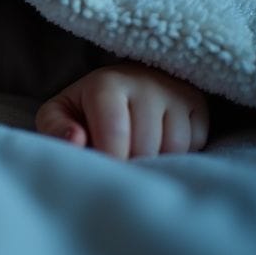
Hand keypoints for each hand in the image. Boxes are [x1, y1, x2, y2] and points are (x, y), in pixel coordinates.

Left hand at [35, 64, 209, 158]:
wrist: (127, 84)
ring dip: (156, 160)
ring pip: (174, 147)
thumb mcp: (61, 112)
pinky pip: (196, 144)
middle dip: (131, 162)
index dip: (110, 159)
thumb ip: (55, 127)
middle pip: (146, 144)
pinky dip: (179, 154)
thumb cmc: (88, 107)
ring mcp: (176, 93)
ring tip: (138, 153)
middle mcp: (145, 83)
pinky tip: (160, 146)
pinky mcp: (199, 104)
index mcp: (106, 84)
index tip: (105, 171)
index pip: (115, 131)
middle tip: (120, 162)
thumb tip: (75, 141)